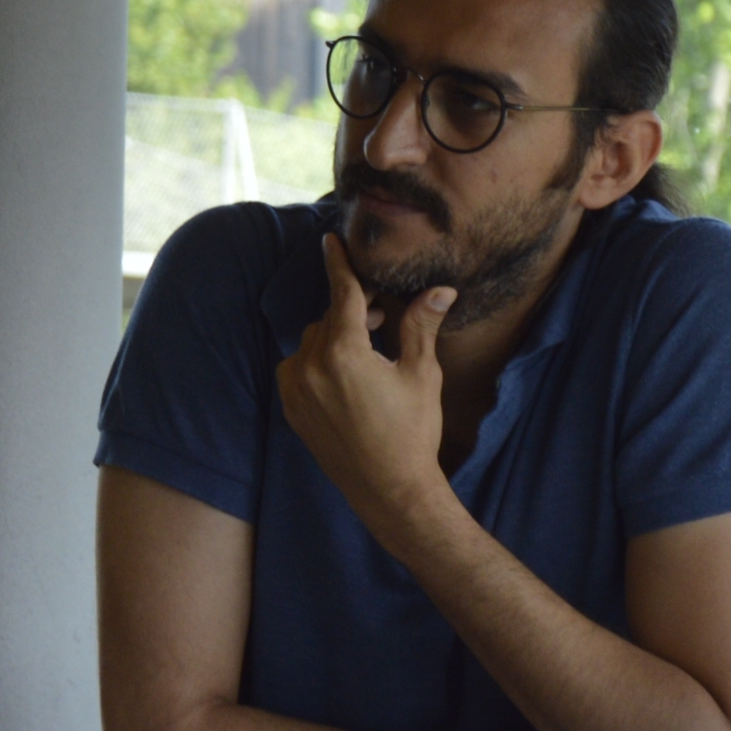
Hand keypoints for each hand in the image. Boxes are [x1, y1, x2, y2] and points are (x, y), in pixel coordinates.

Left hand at [275, 234, 454, 540]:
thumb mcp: (420, 374)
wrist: (388, 490)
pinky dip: (319, 363)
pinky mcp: (290, 408)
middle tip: (384, 319)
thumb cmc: (412, 431)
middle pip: (330, 319)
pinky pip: (299, 368)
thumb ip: (419, 326)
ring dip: (336, 339)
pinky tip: (348, 378)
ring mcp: (294, 389)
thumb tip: (440, 289)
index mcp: (343, 352)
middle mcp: (310, 367)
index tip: (330, 241)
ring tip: (370, 352)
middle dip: (355, 313)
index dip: (339, 265)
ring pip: (312, 343)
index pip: (342, 294)